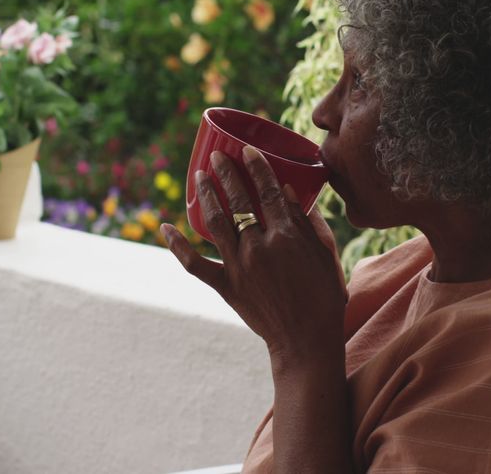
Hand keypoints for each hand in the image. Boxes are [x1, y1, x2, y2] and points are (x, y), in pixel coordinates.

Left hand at [162, 146, 346, 357]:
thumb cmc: (324, 297)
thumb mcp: (325, 256)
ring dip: (206, 195)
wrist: (306, 339)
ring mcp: (239, 267)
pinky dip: (177, 246)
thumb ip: (309, 223)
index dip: (257, 167)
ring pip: (215, 222)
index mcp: (287, 236)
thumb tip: (290, 192)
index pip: (268, 191)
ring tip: (199, 176)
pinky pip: (194, 264)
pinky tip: (164, 227)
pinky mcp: (225, 286)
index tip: (248, 150)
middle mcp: (259, 247)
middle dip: (227, 173)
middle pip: (238, 201)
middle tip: (217, 156)